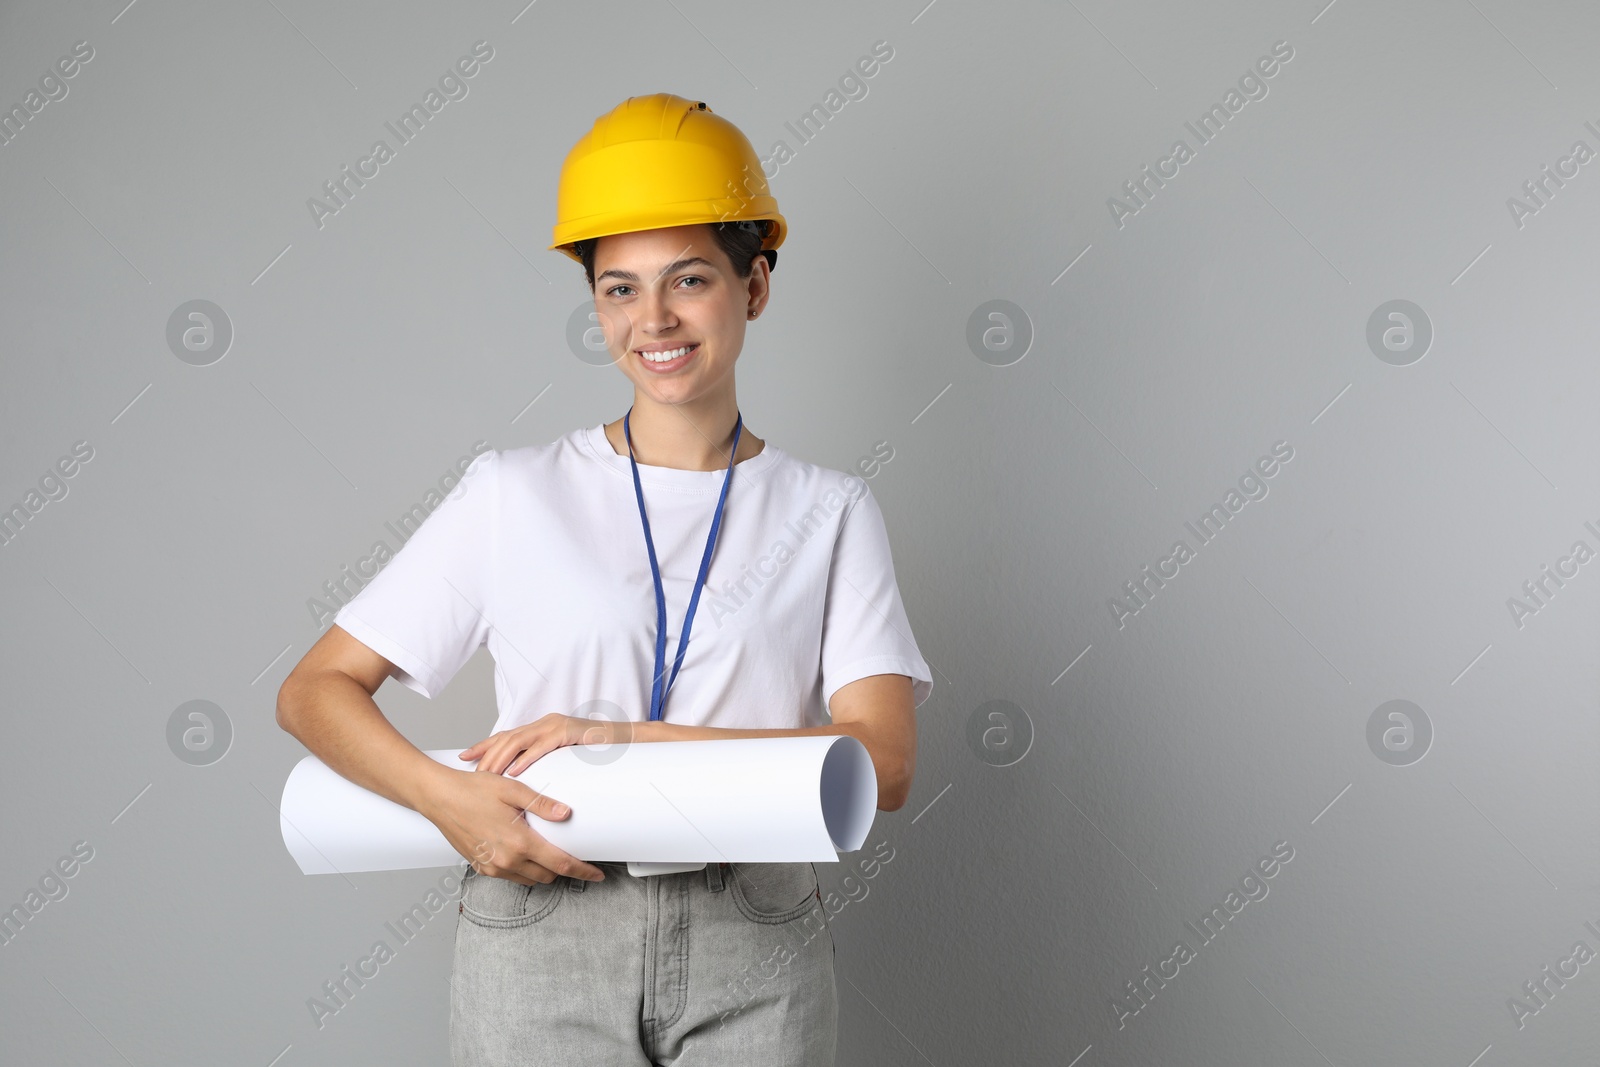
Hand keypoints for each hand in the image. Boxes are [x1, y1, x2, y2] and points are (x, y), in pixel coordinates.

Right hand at [420, 767, 604, 885]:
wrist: (439, 798)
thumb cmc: (474, 790)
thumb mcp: (512, 789)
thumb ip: (541, 804)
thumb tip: (566, 814)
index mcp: (519, 842)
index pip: (561, 864)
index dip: (583, 871)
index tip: (597, 875)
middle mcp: (506, 860)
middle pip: (547, 876)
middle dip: (563, 869)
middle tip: (573, 856)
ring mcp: (492, 867)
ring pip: (529, 879)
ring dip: (542, 870)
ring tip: (547, 851)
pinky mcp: (481, 867)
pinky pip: (510, 876)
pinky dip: (522, 869)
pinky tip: (522, 851)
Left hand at [459, 713, 637, 776]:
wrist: (628, 740)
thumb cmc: (598, 752)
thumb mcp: (566, 758)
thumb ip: (548, 763)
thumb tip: (528, 783)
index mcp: (542, 729)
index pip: (506, 736)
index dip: (484, 746)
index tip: (464, 757)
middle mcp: (545, 723)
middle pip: (506, 737)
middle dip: (486, 755)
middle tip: (471, 772)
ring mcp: (556, 726)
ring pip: (519, 740)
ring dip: (500, 758)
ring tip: (486, 774)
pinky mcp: (569, 732)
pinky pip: (542, 745)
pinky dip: (526, 758)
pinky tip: (515, 770)